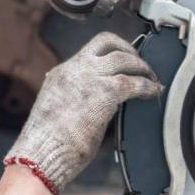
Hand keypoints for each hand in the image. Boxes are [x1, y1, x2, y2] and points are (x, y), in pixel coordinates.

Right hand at [4, 32, 162, 194]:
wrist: (41, 153)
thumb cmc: (48, 143)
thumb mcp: (58, 111)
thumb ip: (75, 100)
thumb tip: (94, 105)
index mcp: (61, 74)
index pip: (89, 51)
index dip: (111, 51)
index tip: (122, 58)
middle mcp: (75, 69)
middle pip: (107, 41)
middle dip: (128, 49)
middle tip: (140, 63)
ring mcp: (89, 78)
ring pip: (124, 58)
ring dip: (141, 66)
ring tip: (151, 78)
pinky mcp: (105, 93)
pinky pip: (134, 82)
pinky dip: (147, 86)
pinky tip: (153, 92)